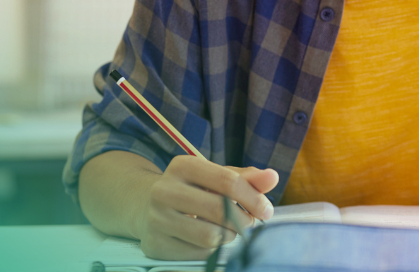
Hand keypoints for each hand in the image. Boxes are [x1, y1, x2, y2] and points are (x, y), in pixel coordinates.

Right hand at [135, 158, 278, 259]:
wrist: (146, 206)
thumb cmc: (192, 190)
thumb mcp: (216, 177)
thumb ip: (246, 178)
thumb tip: (272, 177)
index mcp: (183, 165)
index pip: (228, 181)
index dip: (253, 198)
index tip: (266, 210)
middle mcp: (164, 189)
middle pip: (220, 209)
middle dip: (243, 220)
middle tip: (249, 222)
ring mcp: (156, 218)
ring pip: (210, 236)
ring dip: (229, 236)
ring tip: (227, 230)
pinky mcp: (154, 244)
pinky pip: (198, 253)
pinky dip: (211, 249)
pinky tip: (207, 239)